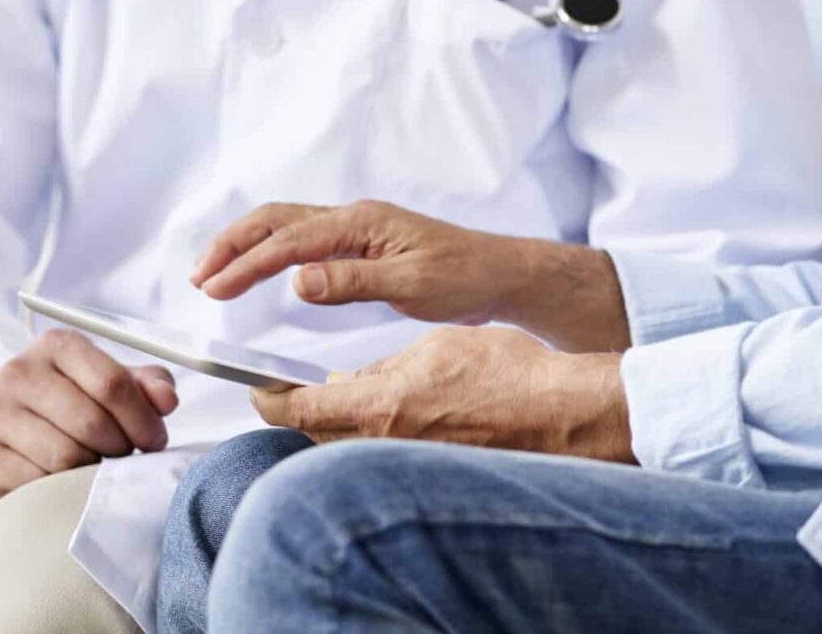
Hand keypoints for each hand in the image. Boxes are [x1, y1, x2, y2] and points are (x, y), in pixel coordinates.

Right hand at [0, 329, 178, 496]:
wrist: (2, 414)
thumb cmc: (69, 395)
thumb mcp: (107, 379)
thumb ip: (146, 385)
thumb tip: (167, 400)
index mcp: (57, 344)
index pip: (111, 383)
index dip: (142, 419)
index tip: (155, 440)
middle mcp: (20, 370)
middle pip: (91, 423)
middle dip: (120, 448)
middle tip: (126, 456)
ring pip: (66, 457)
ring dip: (93, 470)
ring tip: (98, 463)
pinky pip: (38, 481)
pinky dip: (62, 487)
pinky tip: (67, 477)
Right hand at [192, 200, 629, 351]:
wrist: (502, 274)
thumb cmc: (465, 279)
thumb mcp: (412, 284)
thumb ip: (352, 281)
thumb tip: (296, 279)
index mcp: (361, 223)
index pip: (288, 242)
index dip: (245, 264)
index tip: (212, 289)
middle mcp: (353, 218)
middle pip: (275, 220)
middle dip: (232, 245)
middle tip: (198, 277)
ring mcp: (356, 228)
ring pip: (285, 226)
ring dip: (246, 246)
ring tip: (214, 274)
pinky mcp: (361, 244)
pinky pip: (302, 239)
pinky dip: (269, 251)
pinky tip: (259, 270)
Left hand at [250, 326, 632, 461]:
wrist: (564, 414)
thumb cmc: (508, 371)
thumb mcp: (435, 347)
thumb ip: (382, 368)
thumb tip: (346, 379)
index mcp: (382, 405)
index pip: (299, 409)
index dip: (270, 398)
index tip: (258, 386)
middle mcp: (388, 444)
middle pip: (317, 433)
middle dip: (302, 411)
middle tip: (295, 389)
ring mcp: (410, 466)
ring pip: (349, 447)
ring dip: (339, 425)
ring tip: (347, 396)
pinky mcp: (431, 474)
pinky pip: (384, 458)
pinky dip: (374, 438)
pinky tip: (391, 416)